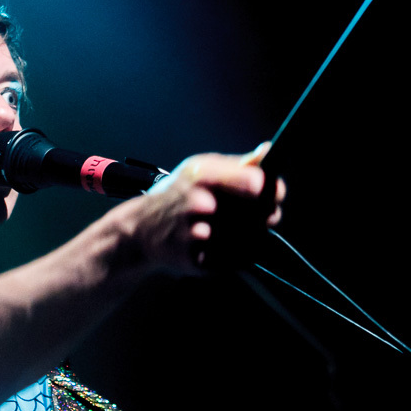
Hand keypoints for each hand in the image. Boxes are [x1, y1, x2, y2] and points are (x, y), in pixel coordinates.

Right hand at [120, 142, 284, 275]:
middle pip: (259, 214)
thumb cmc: (175, 196)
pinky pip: (234, 260)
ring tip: (226, 228)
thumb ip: (238, 164)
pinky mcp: (197, 261)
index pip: (256, 183)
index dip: (270, 190)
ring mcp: (197, 234)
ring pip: (250, 239)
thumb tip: (267, 150)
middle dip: (264, 215)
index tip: (271, 193)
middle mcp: (199, 203)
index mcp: (202, 174)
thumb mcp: (200, 170)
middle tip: (255, 214)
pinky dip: (232, 254)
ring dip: (248, 235)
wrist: (140, 230)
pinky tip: (215, 245)